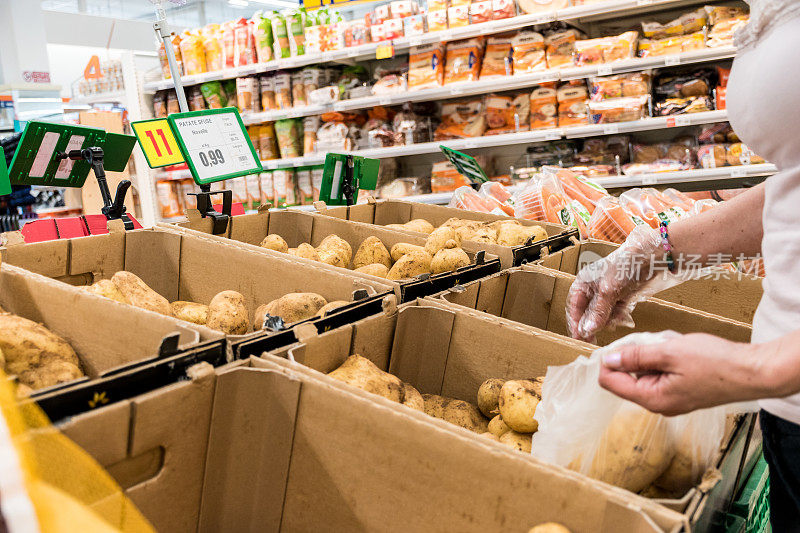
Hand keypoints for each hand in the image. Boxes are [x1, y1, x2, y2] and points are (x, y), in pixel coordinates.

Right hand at [567, 225, 677, 341]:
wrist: (650, 258)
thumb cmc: (624, 267)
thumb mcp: (608, 291)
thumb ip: (597, 312)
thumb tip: (587, 331)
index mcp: (583, 283)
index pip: (574, 307)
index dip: (575, 323)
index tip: (579, 338)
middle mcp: (592, 290)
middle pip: (588, 313)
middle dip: (593, 324)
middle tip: (594, 340)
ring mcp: (607, 295)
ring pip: (602, 316)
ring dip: (608, 320)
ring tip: (617, 318)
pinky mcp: (620, 298)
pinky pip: (615, 314)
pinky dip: (618, 317)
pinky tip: (624, 316)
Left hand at [598, 333, 759, 415]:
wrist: (754, 372)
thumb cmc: (717, 363)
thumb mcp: (670, 352)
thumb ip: (636, 356)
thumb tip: (608, 359)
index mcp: (652, 399)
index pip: (610, 382)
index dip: (610, 360)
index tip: (623, 342)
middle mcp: (659, 404)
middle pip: (628, 375)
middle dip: (639, 353)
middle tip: (660, 342)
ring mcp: (671, 399)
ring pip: (647, 370)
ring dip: (657, 352)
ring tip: (677, 345)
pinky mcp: (682, 391)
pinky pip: (663, 370)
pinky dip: (669, 356)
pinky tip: (684, 349)